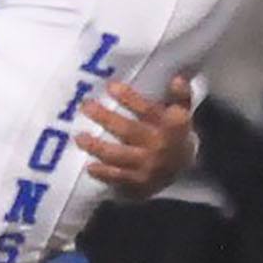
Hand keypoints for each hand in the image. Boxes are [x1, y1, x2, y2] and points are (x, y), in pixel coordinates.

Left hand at [76, 75, 195, 196]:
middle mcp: (160, 146)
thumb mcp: (181, 113)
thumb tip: (178, 79)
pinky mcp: (140, 183)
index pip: (148, 110)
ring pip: (119, 155)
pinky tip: (90, 167)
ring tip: (79, 137)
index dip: (129, 98)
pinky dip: (104, 174)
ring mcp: (149, 166)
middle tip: (85, 106)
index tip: (110, 86)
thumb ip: (180, 96)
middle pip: (128, 131)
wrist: (183, 168)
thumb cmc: (174, 133)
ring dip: (97, 147)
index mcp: (171, 126)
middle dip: (105, 118)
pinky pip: (118, 178)